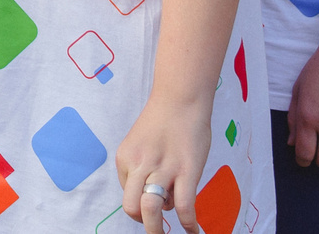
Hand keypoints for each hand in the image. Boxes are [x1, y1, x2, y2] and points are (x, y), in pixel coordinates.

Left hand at [116, 92, 212, 233]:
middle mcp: (139, 164)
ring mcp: (163, 169)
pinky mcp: (186, 171)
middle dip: (143, 222)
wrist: (182, 98)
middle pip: (131, 207)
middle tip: (155, 229)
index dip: (141, 197)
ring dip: (157, 230)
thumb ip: (142, 168)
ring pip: (151, 210)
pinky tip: (194, 230)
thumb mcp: (140, 143)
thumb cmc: (165, 121)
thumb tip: (154, 196)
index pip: (127, 192)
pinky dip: (188, 224)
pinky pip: (183, 207)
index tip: (156, 191)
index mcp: (125, 158)